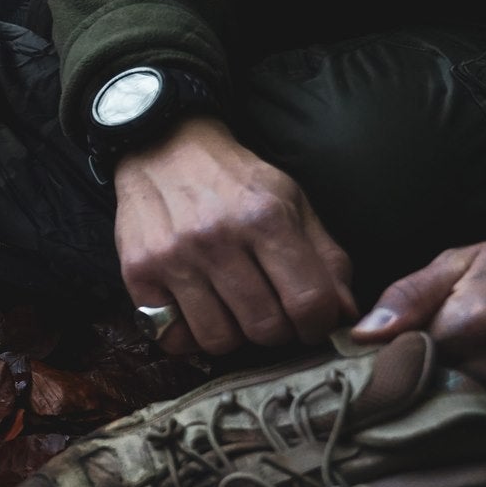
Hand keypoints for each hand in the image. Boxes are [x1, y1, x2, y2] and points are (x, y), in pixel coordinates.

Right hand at [114, 117, 356, 354]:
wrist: (162, 146)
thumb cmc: (234, 179)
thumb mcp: (291, 201)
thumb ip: (326, 257)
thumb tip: (347, 315)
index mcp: (265, 217)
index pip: (309, 302)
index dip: (319, 325)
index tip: (312, 323)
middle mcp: (217, 238)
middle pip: (265, 328)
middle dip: (278, 331)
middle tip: (271, 311)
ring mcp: (173, 257)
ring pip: (219, 340)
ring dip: (233, 334)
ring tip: (232, 310)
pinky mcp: (138, 272)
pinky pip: (173, 337)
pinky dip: (189, 334)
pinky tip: (196, 310)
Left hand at [351, 214, 485, 443]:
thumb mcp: (462, 262)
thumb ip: (407, 297)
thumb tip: (360, 335)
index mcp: (471, 325)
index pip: (404, 370)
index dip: (385, 377)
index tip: (373, 380)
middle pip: (434, 407)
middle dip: (413, 405)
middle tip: (399, 403)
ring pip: (471, 433)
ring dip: (450, 427)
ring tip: (437, 413)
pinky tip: (478, 423)